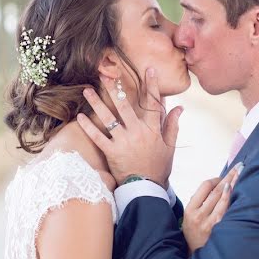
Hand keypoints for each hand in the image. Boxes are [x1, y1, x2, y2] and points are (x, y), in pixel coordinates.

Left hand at [76, 67, 183, 186]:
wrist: (146, 188)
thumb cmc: (159, 166)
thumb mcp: (170, 146)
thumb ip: (172, 125)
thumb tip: (179, 107)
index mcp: (153, 129)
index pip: (153, 103)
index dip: (152, 85)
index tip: (149, 70)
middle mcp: (138, 132)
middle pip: (125, 106)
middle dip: (115, 89)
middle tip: (106, 75)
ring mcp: (123, 142)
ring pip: (108, 118)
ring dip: (96, 103)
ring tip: (87, 90)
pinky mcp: (112, 152)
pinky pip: (97, 137)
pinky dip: (88, 127)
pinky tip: (80, 116)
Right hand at [182, 163, 242, 253]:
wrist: (197, 255)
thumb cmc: (196, 233)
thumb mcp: (190, 218)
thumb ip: (200, 202)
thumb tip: (218, 186)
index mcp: (190, 210)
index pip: (204, 187)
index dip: (216, 179)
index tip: (224, 177)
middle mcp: (198, 215)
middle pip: (216, 190)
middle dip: (228, 176)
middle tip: (239, 166)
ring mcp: (208, 222)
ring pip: (221, 197)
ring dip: (233, 183)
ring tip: (241, 172)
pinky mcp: (218, 228)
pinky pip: (225, 209)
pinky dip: (230, 198)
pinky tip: (236, 189)